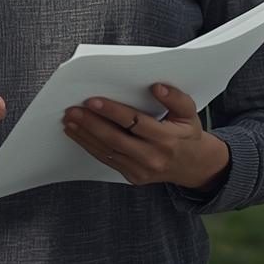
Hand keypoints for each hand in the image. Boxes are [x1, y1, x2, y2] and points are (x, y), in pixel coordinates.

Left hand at [61, 83, 230, 191]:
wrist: (192, 166)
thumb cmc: (186, 133)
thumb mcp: (189, 112)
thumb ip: (176, 97)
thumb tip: (156, 87)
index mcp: (168, 138)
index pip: (135, 122)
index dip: (112, 111)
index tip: (92, 101)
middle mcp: (153, 157)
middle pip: (116, 139)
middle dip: (91, 124)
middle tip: (73, 110)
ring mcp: (142, 170)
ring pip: (108, 151)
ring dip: (86, 136)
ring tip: (70, 121)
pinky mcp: (133, 177)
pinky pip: (108, 160)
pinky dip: (91, 147)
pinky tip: (79, 135)